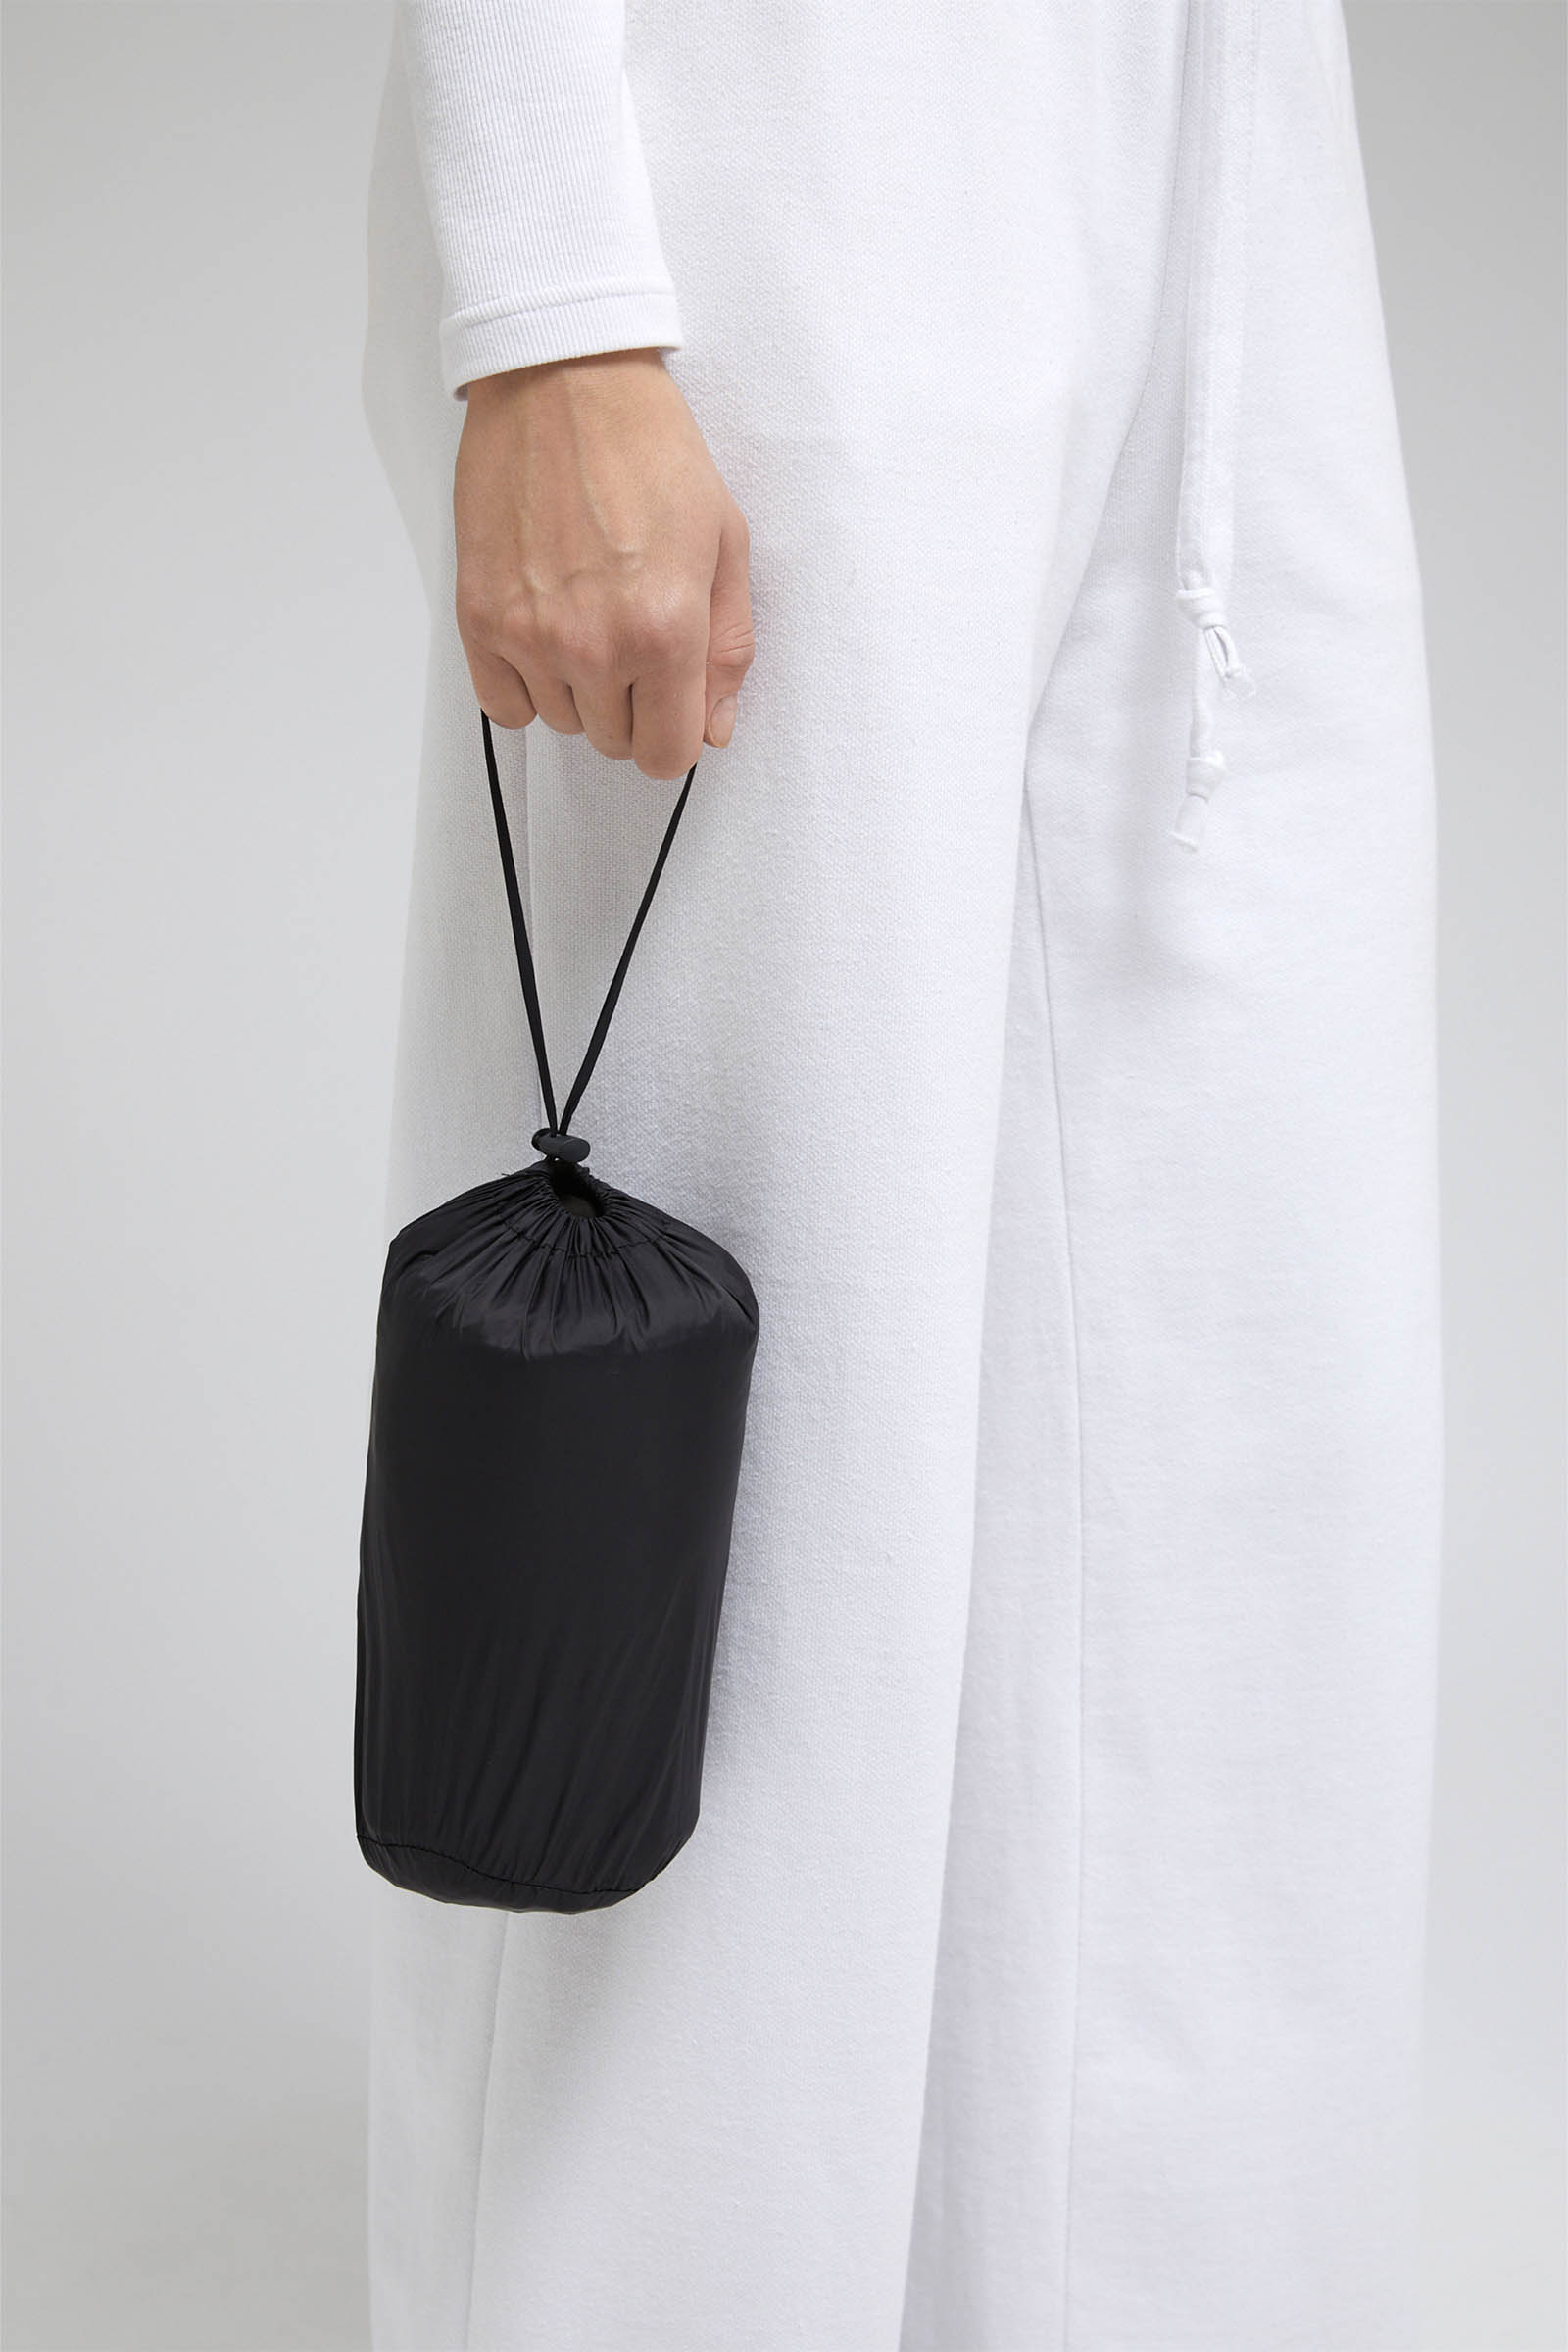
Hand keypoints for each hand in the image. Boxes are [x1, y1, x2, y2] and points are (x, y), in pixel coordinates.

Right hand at [453, 350, 753, 780]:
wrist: (564, 381)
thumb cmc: (648, 447)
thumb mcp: (725, 544)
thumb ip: (727, 649)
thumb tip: (715, 727)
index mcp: (664, 631)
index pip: (666, 755)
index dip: (675, 734)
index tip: (673, 704)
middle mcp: (594, 645)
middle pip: (615, 743)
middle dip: (631, 706)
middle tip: (633, 636)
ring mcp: (530, 635)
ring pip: (561, 723)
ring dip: (579, 690)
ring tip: (588, 615)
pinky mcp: (479, 617)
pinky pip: (503, 705)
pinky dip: (525, 684)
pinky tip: (545, 633)